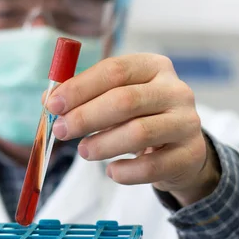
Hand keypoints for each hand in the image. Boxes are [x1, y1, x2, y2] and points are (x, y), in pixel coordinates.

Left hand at [47, 53, 220, 205]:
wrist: (182, 150)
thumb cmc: (140, 118)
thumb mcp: (116, 99)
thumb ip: (85, 96)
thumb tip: (49, 99)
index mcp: (154, 67)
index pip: (115, 70)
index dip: (80, 87)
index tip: (52, 104)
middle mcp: (175, 90)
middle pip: (125, 100)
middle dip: (86, 116)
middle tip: (61, 131)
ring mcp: (186, 122)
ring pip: (138, 132)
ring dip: (103, 144)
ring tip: (84, 151)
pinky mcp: (190, 154)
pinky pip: (152, 166)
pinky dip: (126, 171)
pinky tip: (111, 171)